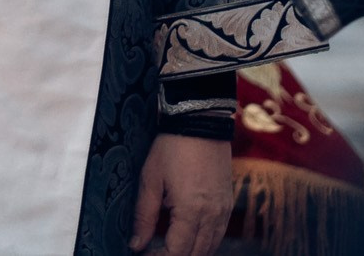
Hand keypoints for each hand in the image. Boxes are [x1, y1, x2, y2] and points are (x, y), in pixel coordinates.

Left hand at [130, 133, 232, 255]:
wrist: (201, 121)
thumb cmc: (172, 147)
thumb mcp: (151, 179)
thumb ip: (143, 216)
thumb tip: (136, 245)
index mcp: (191, 211)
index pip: (177, 253)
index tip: (143, 255)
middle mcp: (212, 216)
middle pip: (196, 255)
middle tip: (154, 253)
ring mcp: (223, 210)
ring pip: (210, 248)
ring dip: (191, 254)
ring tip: (168, 249)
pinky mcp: (228, 203)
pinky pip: (218, 235)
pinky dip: (204, 244)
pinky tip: (189, 240)